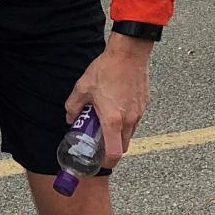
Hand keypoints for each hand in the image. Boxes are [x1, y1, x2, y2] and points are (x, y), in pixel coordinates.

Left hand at [63, 33, 152, 168]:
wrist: (129, 53)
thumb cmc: (107, 69)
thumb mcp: (83, 87)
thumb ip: (73, 106)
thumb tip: (70, 117)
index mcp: (113, 120)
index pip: (114, 153)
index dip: (107, 162)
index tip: (100, 160)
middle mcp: (129, 120)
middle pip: (123, 146)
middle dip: (112, 148)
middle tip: (101, 139)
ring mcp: (139, 112)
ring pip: (130, 132)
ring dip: (120, 132)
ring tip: (107, 119)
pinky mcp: (144, 104)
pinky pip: (136, 118)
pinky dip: (127, 119)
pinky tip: (117, 105)